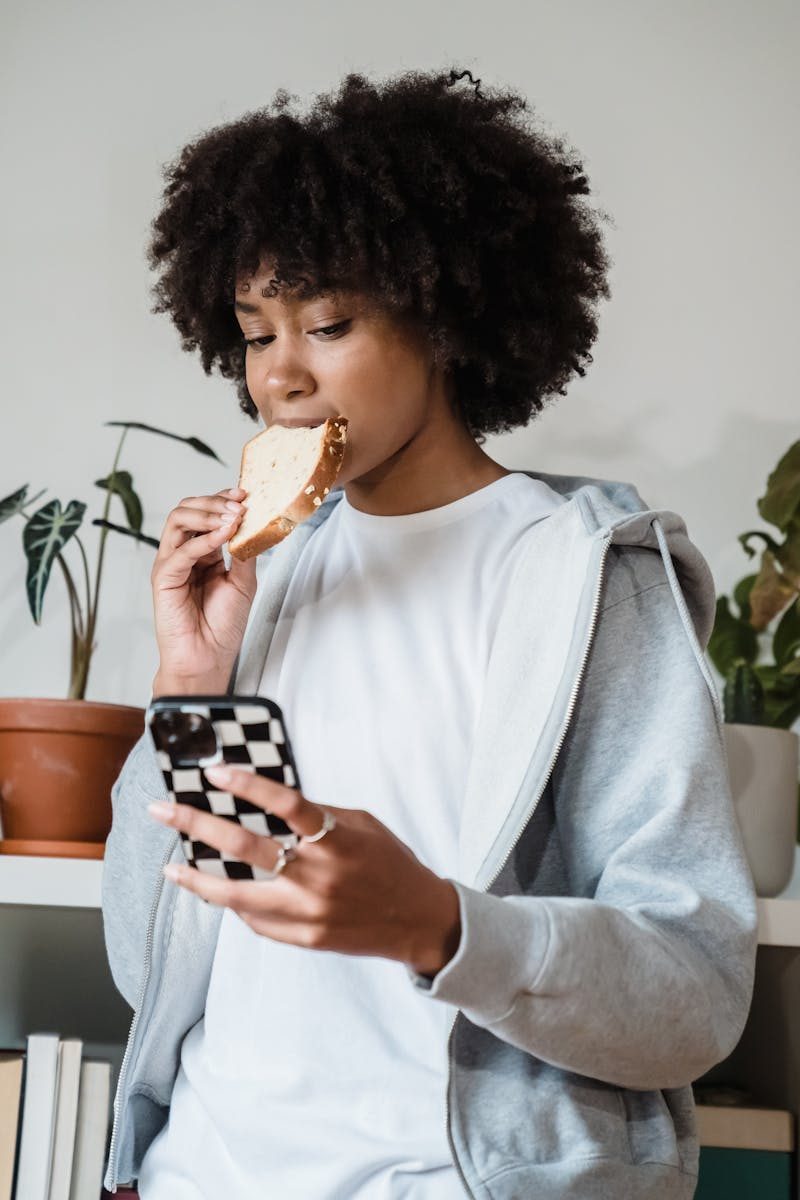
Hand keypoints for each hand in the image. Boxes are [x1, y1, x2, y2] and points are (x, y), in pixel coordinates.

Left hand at [147, 764, 461, 975]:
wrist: (416, 921)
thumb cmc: (389, 864)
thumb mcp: (362, 826)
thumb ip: (318, 815)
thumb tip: (268, 802)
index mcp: (338, 839)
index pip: (286, 805)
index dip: (249, 786)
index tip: (215, 772)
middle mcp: (319, 876)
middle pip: (245, 847)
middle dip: (196, 824)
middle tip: (163, 810)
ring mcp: (307, 912)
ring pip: (235, 894)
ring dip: (196, 879)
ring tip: (169, 867)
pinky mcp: (301, 938)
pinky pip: (255, 919)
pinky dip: (233, 902)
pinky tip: (216, 890)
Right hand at [150, 487, 257, 692]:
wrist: (208, 658)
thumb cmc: (222, 626)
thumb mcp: (243, 583)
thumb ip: (244, 553)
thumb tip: (253, 523)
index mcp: (203, 553)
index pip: (206, 514)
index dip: (222, 500)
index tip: (245, 494)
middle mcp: (184, 554)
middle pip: (187, 510)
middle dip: (214, 501)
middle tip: (239, 503)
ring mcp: (171, 563)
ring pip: (177, 520)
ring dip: (207, 513)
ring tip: (231, 517)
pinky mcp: (163, 578)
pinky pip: (180, 550)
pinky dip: (203, 540)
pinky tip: (223, 536)